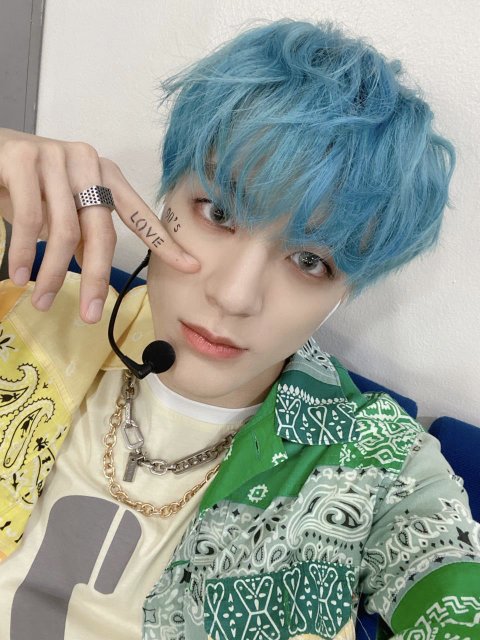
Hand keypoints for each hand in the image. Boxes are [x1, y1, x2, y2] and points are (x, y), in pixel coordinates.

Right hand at [0, 128, 198, 322]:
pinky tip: (19, 275)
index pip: (138, 214)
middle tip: (90, 316)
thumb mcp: (63, 210)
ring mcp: (56, 156)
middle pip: (101, 231)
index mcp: (105, 175)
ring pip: (64, 230)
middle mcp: (87, 162)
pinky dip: (24, 253)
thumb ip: (84, 233)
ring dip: (51, 273)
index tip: (190, 266)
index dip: (164, 242)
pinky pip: (30, 218)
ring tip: (41, 300)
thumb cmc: (28, 184)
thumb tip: (95, 271)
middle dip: (96, 278)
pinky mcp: (23, 159)